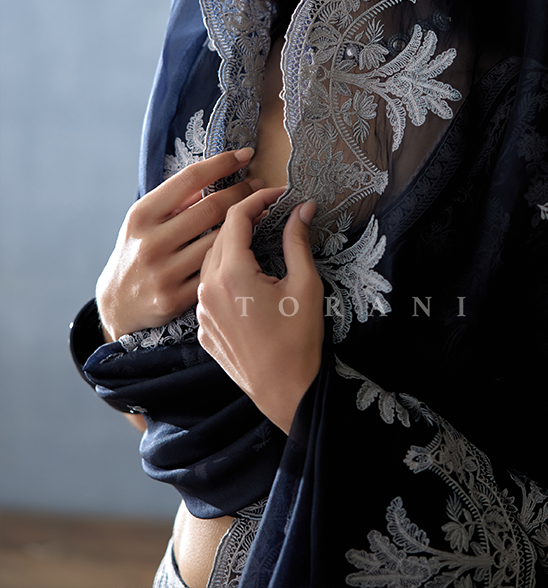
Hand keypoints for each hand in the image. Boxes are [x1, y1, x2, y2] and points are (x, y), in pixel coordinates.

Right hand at [96, 149, 261, 341]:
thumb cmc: (139, 250)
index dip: (222, 163)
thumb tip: (218, 173)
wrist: (117, 302)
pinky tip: (248, 243)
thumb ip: (176, 200)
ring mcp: (163, 273)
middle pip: (211, 208)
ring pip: (219, 240)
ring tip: (260, 210)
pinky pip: (215, 270)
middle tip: (259, 185)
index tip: (245, 154)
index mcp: (141, 215)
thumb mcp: (145, 220)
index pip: (189, 179)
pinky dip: (235, 253)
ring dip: (247, 222)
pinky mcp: (175, 299)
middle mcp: (150, 243)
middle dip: (242, 192)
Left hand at [196, 188, 323, 433]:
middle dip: (245, 220)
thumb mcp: (305, 284)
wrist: (287, 393)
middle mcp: (208, 290)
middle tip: (272, 212)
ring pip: (211, 264)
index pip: (236, 218)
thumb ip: (297, 241)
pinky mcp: (204, 331)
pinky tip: (248, 279)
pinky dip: (225, 276)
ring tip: (260, 241)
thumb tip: (302, 209)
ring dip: (232, 247)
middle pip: (220, 238)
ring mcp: (202, 312)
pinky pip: (209, 291)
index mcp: (232, 274)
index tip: (277, 194)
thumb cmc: (300, 339)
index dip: (257, 199)